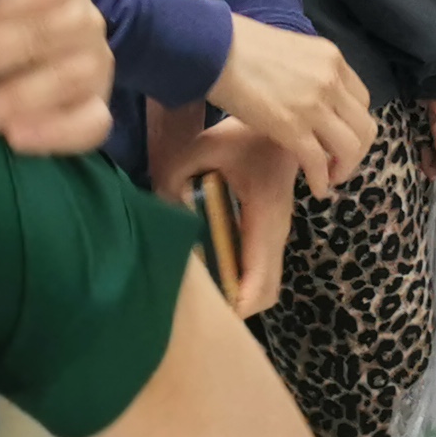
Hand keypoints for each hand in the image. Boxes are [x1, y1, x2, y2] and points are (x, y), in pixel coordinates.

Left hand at [152, 116, 297, 317]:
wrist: (277, 125)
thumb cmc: (239, 136)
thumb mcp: (199, 149)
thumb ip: (173, 179)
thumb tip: (157, 213)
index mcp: (264, 215)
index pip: (260, 279)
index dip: (236, 304)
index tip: (206, 311)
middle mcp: (277, 233)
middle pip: (265, 294)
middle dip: (234, 308)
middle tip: (196, 302)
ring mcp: (278, 236)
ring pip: (266, 287)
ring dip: (237, 295)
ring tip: (202, 288)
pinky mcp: (271, 234)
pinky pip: (261, 272)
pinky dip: (241, 281)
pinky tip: (212, 267)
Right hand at [206, 19, 374, 197]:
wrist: (213, 47)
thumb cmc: (239, 45)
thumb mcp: (290, 50)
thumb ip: (307, 72)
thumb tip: (305, 95)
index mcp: (331, 58)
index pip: (361, 99)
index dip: (354, 124)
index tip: (340, 137)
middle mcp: (331, 80)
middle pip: (363, 126)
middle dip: (357, 151)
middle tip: (340, 163)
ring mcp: (314, 105)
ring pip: (350, 147)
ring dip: (344, 168)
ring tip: (331, 178)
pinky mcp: (292, 127)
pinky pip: (318, 162)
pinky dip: (322, 180)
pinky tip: (316, 189)